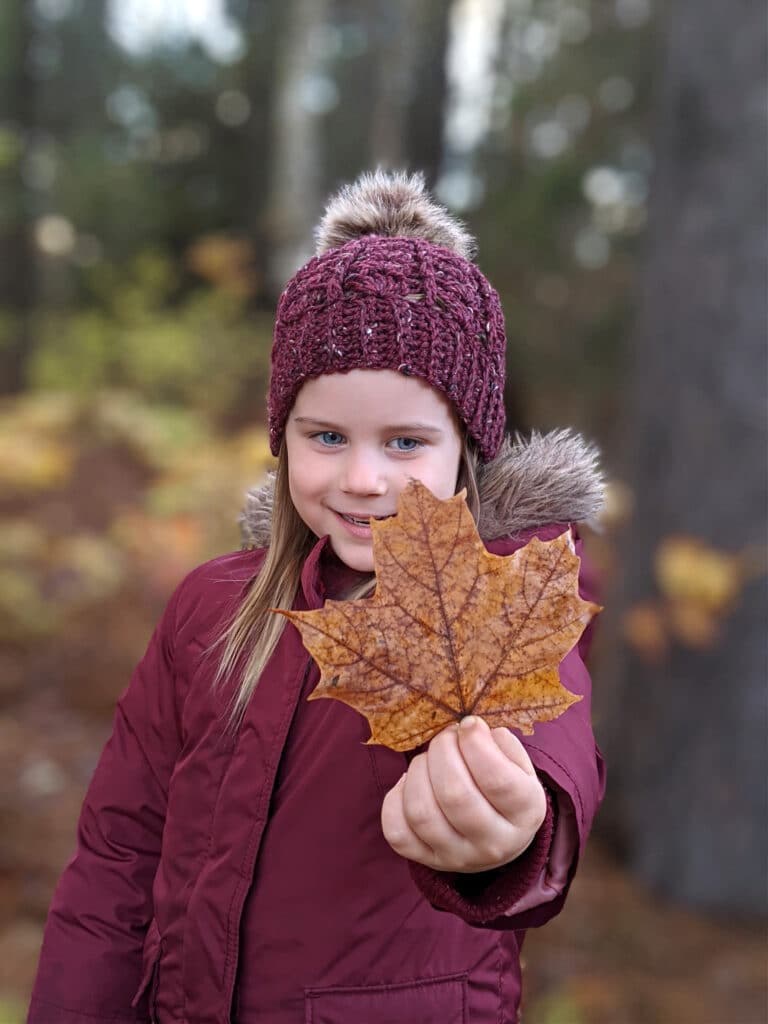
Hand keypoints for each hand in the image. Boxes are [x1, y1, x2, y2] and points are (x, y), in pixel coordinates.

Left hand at [381, 716, 546, 872]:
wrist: (499, 837)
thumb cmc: (507, 788)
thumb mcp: (519, 765)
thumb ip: (500, 743)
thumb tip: (469, 730)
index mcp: (525, 813)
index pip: (497, 780)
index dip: (476, 744)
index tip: (468, 724)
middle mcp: (493, 844)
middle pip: (454, 795)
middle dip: (443, 751)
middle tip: (447, 737)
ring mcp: (457, 856)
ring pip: (421, 813)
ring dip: (418, 772)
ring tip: (429, 759)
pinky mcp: (426, 861)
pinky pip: (397, 832)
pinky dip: (396, 798)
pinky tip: (411, 784)